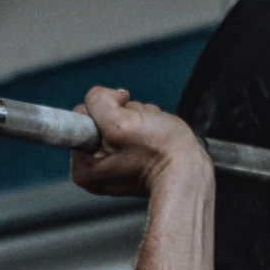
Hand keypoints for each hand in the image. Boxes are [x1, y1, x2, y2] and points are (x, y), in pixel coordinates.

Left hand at [69, 86, 210, 198]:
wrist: (188, 172)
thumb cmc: (158, 151)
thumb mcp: (119, 121)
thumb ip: (98, 103)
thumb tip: (99, 96)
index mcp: (82, 166)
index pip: (82, 115)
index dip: (106, 110)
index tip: (123, 124)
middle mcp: (91, 169)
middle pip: (100, 117)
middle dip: (123, 115)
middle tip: (139, 129)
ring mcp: (110, 165)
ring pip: (117, 119)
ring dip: (136, 118)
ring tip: (148, 135)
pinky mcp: (127, 159)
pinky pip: (130, 128)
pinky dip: (143, 126)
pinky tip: (151, 137)